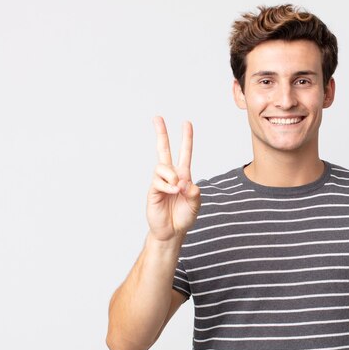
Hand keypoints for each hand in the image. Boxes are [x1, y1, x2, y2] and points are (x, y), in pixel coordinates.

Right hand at [146, 116, 200, 242]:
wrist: (172, 232)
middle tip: (157, 118)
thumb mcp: (195, 204)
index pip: (185, 153)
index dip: (187, 139)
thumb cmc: (183, 217)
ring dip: (172, 175)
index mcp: (183, 175)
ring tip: (177, 188)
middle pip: (163, 150)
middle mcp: (171, 175)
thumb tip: (184, 182)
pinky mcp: (153, 191)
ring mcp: (160, 182)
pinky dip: (168, 186)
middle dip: (161, 133)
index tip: (187, 123)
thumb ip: (194, 192)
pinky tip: (173, 192)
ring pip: (162, 167)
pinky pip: (159, 181)